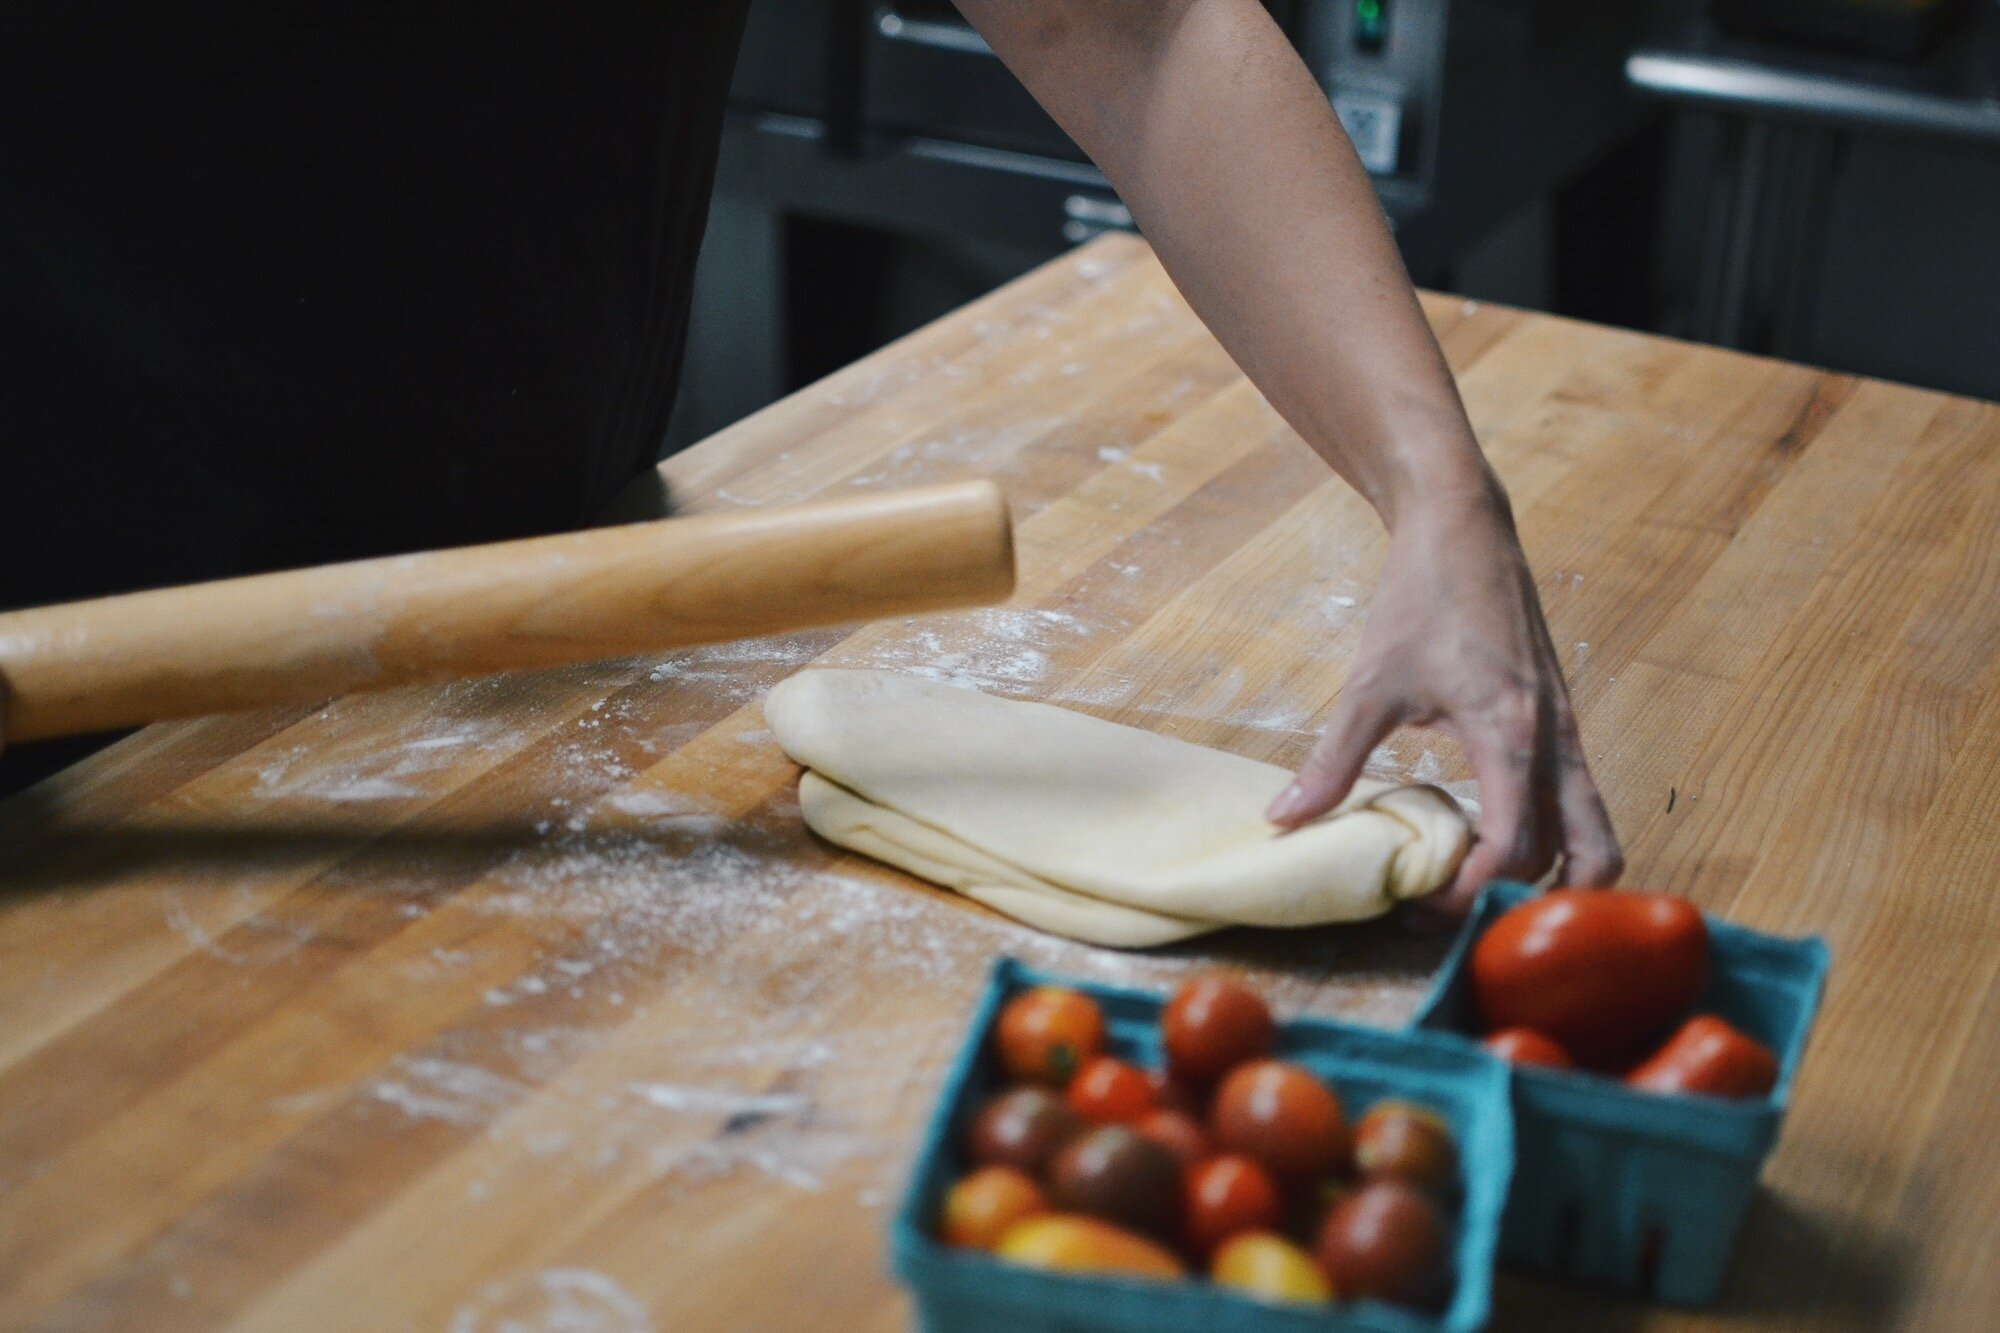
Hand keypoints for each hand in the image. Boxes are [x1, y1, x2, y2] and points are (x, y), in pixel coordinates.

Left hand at [1265, 485, 1621, 921]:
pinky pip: (1580, 801)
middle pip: (1572, 857)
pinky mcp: (1564, 721)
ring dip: (1556, 875)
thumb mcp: (1370, 683)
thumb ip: (1332, 760)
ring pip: (1595, 833)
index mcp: (1512, 736)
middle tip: (1448, 907)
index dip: (1467, 892)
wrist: (1463, 527)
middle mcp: (1557, 741)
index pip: (1510, 848)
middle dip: (1516, 896)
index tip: (1416, 906)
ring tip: (1484, 889)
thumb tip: (1284, 821)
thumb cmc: (1422, 597)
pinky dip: (1554, 837)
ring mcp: (1569, 731)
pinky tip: (1490, 835)